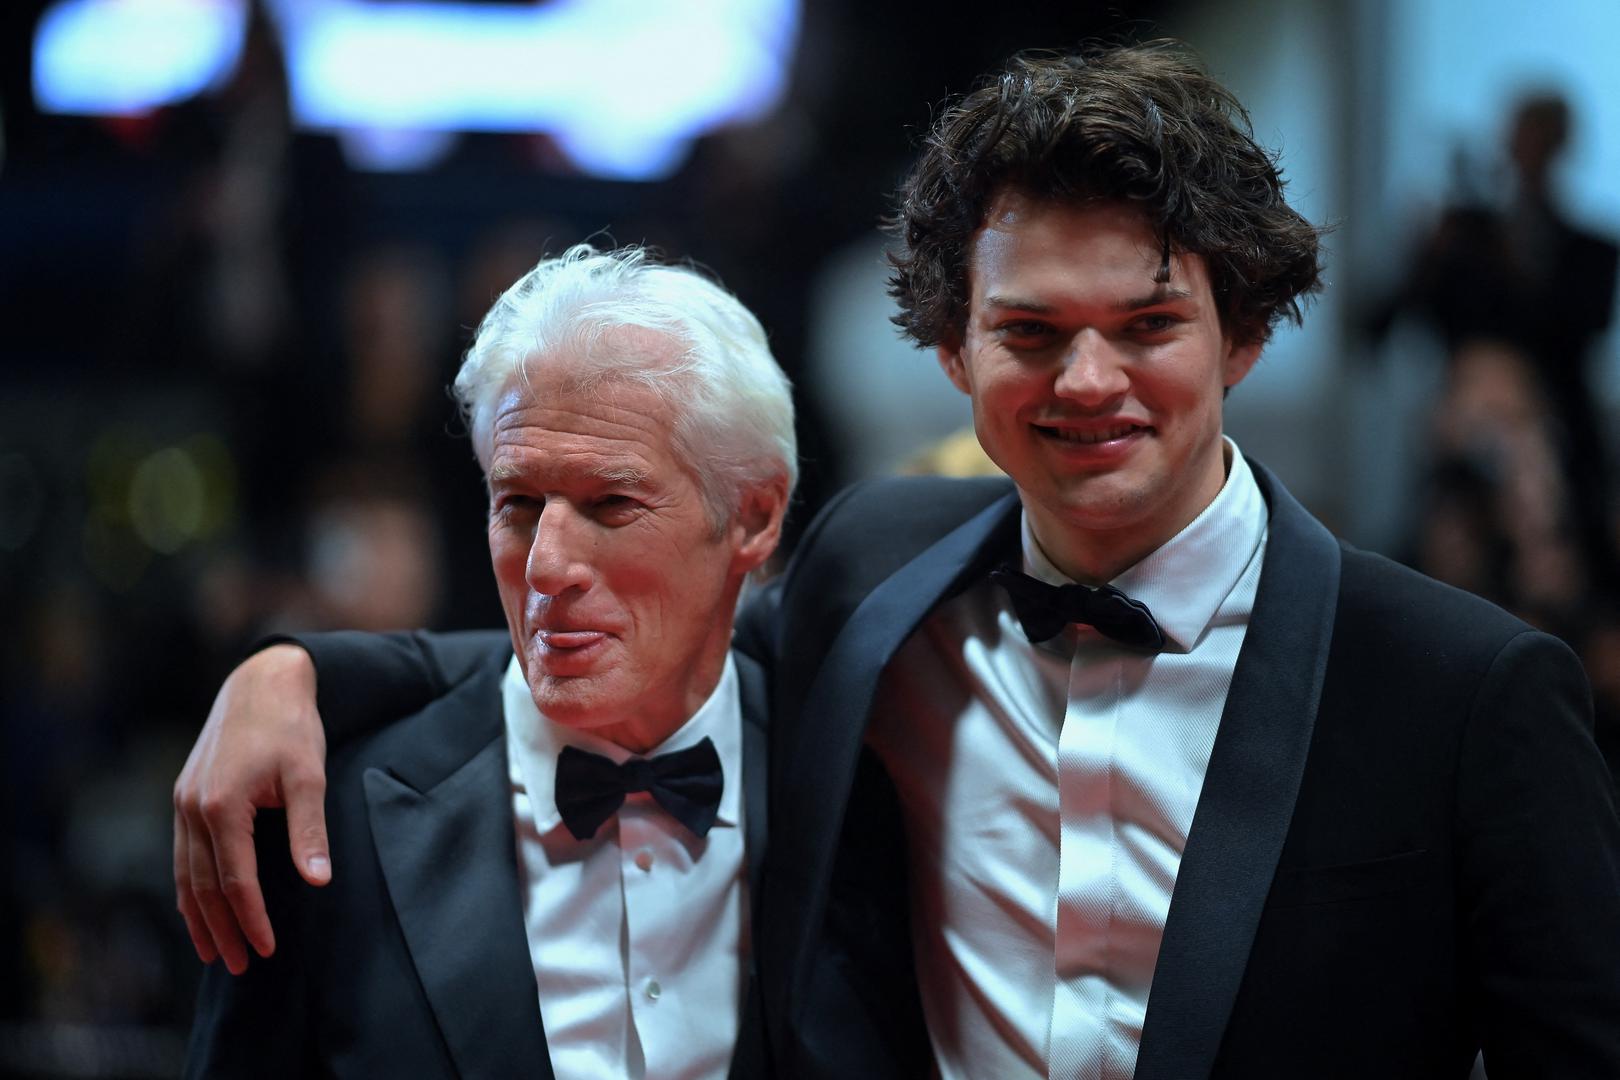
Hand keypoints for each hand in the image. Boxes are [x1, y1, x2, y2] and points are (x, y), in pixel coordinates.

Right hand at [173, 643, 329, 972]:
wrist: (261, 683)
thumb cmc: (291, 727)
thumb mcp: (308, 776)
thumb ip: (309, 830)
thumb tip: (317, 880)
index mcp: (222, 806)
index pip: (236, 881)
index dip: (252, 919)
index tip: (267, 950)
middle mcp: (193, 808)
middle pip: (205, 885)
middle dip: (222, 929)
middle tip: (239, 966)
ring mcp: (183, 802)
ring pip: (186, 873)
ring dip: (199, 916)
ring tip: (213, 952)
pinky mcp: (184, 796)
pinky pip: (182, 853)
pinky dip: (188, 886)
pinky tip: (196, 908)